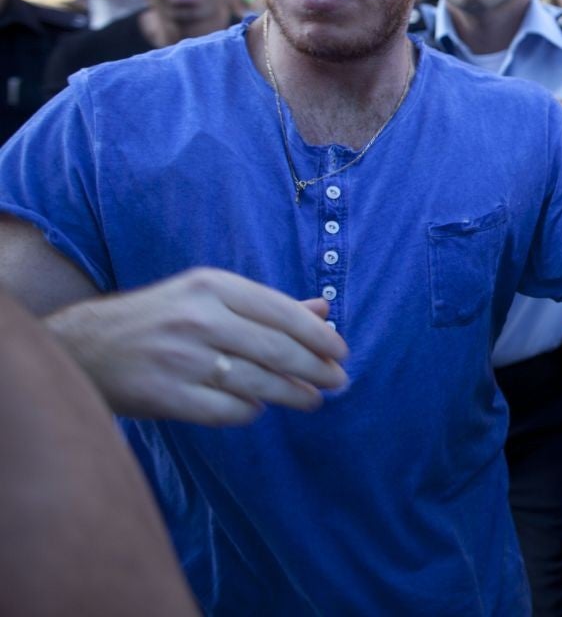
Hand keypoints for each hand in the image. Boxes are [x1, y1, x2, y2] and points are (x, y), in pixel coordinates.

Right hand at [47, 268, 348, 425]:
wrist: (83, 347)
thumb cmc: (158, 319)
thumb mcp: (207, 296)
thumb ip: (267, 304)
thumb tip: (324, 311)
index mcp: (211, 286)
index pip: (282, 312)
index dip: (318, 336)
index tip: (341, 352)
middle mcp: (198, 319)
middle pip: (277, 350)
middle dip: (316, 369)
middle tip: (338, 381)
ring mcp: (180, 358)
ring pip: (257, 383)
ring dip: (293, 395)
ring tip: (312, 400)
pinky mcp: (165, 396)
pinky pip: (226, 411)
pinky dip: (249, 412)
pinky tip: (258, 408)